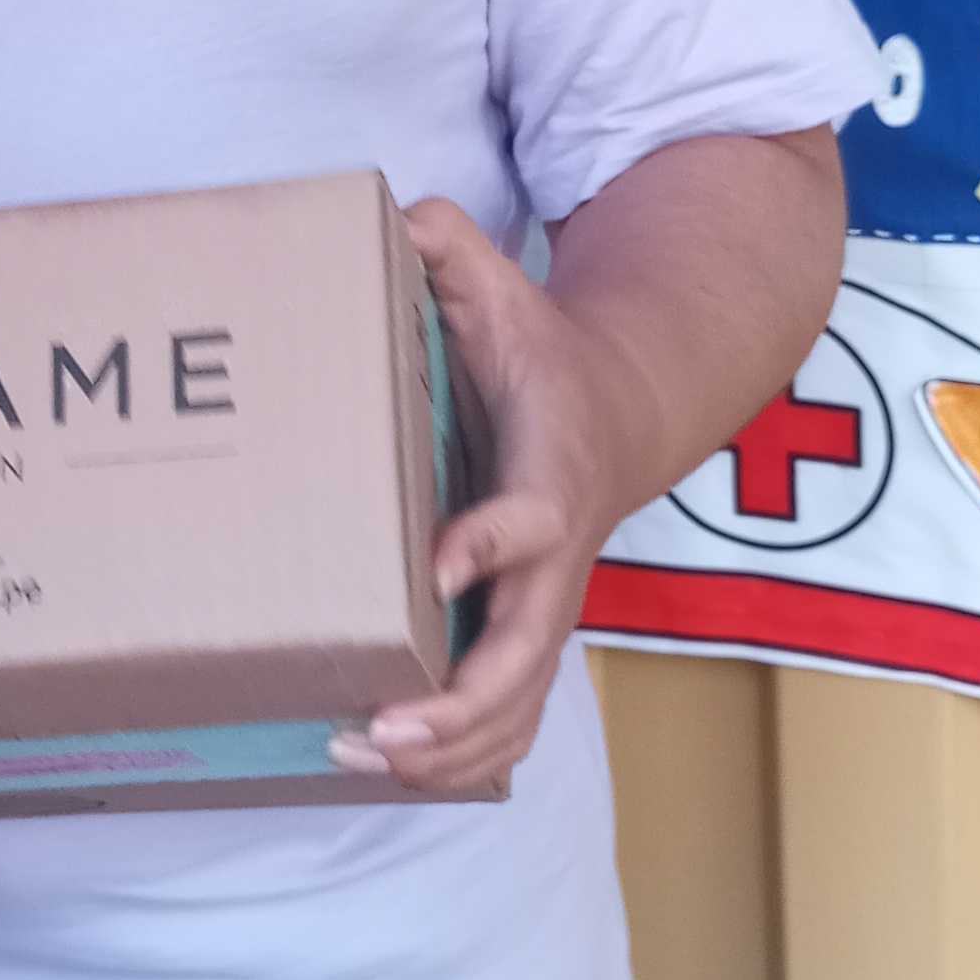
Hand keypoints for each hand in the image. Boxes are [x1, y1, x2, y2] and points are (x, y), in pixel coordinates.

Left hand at [332, 198, 647, 801]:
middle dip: (458, 703)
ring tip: (359, 757)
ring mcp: (545, 607)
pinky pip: (507, 719)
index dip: (489, 544)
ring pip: (518, 708)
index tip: (437, 568)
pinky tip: (382, 767)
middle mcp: (556, 560)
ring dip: (448, 751)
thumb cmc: (540, 351)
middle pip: (526, 654)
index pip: (530, 520)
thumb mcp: (502, 288)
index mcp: (551, 473)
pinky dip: (456, 758)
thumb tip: (397, 213)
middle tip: (379, 725)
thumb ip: (449, 247)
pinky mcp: (527, 635)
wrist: (620, 407)